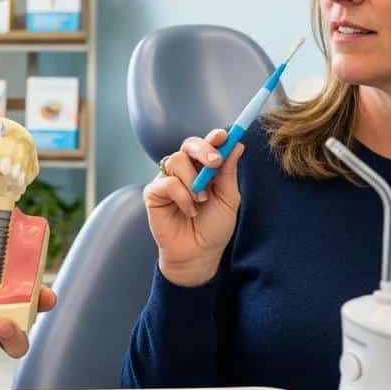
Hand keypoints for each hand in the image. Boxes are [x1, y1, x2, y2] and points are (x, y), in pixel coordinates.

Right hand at [143, 128, 243, 286]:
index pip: (206, 145)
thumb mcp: (228, 199)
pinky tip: (189, 210)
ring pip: (176, 160)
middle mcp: (184, 170)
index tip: (224, 135)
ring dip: (193, 181)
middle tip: (214, 162)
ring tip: (202, 201)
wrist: (199, 254)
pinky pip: (167, 183)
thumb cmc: (214, 228)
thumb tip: (237, 144)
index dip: (214, 138)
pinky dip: (182, 196)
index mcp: (203, 169)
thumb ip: (228, 172)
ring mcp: (167, 180)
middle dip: (203, 149)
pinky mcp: (153, 193)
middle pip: (188, 144)